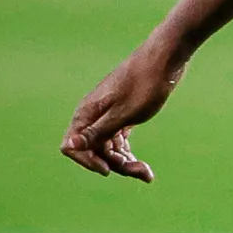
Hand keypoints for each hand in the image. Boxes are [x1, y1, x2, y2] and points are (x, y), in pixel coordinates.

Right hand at [60, 42, 184, 179]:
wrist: (165, 59)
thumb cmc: (144, 84)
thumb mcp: (122, 114)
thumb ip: (96, 132)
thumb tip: (67, 146)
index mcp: (88, 113)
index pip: (72, 146)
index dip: (87, 161)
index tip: (109, 169)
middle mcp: (94, 115)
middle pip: (94, 150)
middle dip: (115, 165)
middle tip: (142, 171)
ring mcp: (108, 115)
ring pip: (108, 148)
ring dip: (125, 162)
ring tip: (147, 173)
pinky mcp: (122, 115)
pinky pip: (118, 141)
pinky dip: (129, 153)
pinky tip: (144, 167)